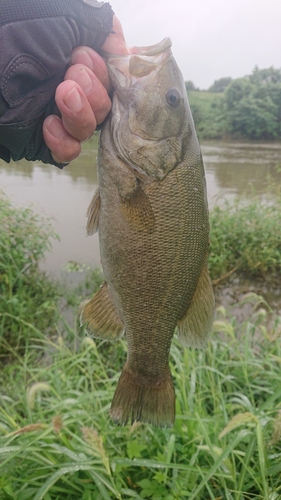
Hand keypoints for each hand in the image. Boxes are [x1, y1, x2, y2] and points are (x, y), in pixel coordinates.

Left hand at [43, 16, 129, 164]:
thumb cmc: (19, 29)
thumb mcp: (66, 16)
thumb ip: (99, 26)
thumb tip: (120, 44)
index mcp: (77, 63)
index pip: (112, 78)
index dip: (110, 71)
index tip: (93, 54)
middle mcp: (71, 90)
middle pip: (105, 105)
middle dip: (95, 88)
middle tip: (72, 70)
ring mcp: (57, 116)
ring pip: (90, 129)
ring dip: (83, 112)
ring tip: (62, 91)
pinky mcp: (42, 140)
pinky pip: (67, 151)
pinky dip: (64, 141)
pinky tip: (48, 123)